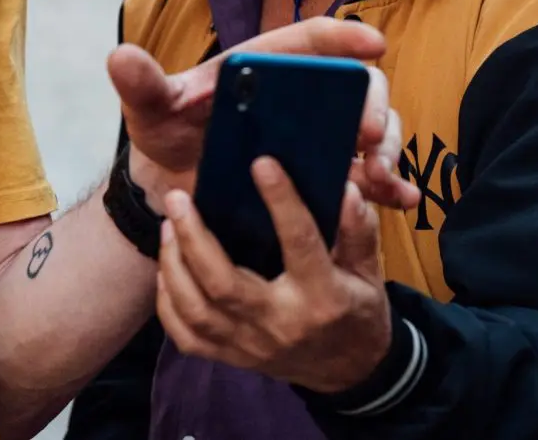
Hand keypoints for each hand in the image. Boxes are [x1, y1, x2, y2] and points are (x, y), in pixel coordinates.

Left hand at [107, 17, 419, 210]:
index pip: (311, 41)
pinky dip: (392, 187)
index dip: (343, 38)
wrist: (176, 189)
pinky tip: (402, 201)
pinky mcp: (330, 174)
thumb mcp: (153, 111)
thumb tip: (121, 57)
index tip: (371, 44)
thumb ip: (142, 84)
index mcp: (267, 66)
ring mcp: (322, 134)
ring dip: (385, 150)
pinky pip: (371, 176)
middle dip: (372, 105)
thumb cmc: (169, 134)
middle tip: (369, 132)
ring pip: (373, 129)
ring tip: (377, 178)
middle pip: (355, 86)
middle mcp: (305, 96)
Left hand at [155, 157, 392, 393]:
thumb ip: (358, 232)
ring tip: (168, 225)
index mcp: (322, 297)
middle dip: (194, 238)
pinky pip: (187, 337)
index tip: (262, 163)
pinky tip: (167, 269)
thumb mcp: (370, 273)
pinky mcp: (233, 358)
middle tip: (178, 197)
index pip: (299, 242)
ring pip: (196, 311)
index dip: (282, 201)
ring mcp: (251, 346)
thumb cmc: (358, 311)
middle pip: (223, 284)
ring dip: (174, 265)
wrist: (350, 372)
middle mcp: (281, 324)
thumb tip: (346, 189)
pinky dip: (169, 303)